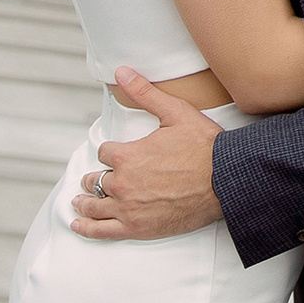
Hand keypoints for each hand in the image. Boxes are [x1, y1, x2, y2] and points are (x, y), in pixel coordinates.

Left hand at [71, 69, 224, 240]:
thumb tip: (122, 72)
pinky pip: (101, 230)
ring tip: (80, 201)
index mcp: (127, 155)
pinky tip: (78, 224)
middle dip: (95, 177)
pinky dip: (86, 227)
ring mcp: (128, 208)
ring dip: (84, 201)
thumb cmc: (204, 146)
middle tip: (96, 179)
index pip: (104, 153)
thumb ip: (145, 93)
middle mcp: (122, 183)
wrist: (225, 179)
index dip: (111, 153)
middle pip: (96, 180)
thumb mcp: (176, 113)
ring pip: (93, 205)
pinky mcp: (136, 228)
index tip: (118, 155)